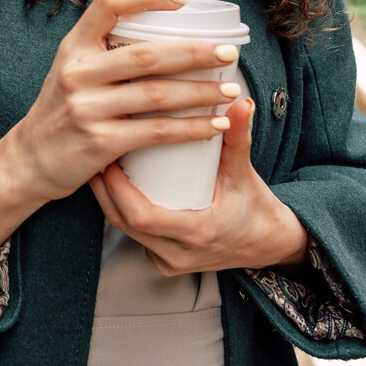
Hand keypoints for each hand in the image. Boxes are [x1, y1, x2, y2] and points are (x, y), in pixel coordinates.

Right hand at [0, 0, 241, 255]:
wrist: (30, 160)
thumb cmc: (61, 112)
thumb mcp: (70, 70)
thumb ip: (103, 51)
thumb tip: (158, 29)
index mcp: (73, 48)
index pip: (108, 5)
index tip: (183, 1)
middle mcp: (77, 73)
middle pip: (147, 55)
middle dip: (196, 52)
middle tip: (228, 52)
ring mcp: (87, 108)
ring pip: (157, 94)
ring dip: (202, 92)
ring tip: (232, 90)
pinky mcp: (100, 142)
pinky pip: (156, 131)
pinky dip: (191, 128)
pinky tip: (215, 125)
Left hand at [89, 98, 308, 274]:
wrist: (269, 245)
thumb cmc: (256, 209)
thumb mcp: (245, 174)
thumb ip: (238, 138)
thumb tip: (239, 102)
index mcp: (197, 233)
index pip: (141, 216)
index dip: (117, 188)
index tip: (107, 158)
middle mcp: (179, 254)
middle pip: (123, 223)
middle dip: (104, 189)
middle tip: (96, 154)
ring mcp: (170, 262)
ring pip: (124, 231)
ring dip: (109, 199)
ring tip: (99, 165)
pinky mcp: (165, 262)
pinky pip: (135, 238)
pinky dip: (122, 212)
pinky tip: (113, 188)